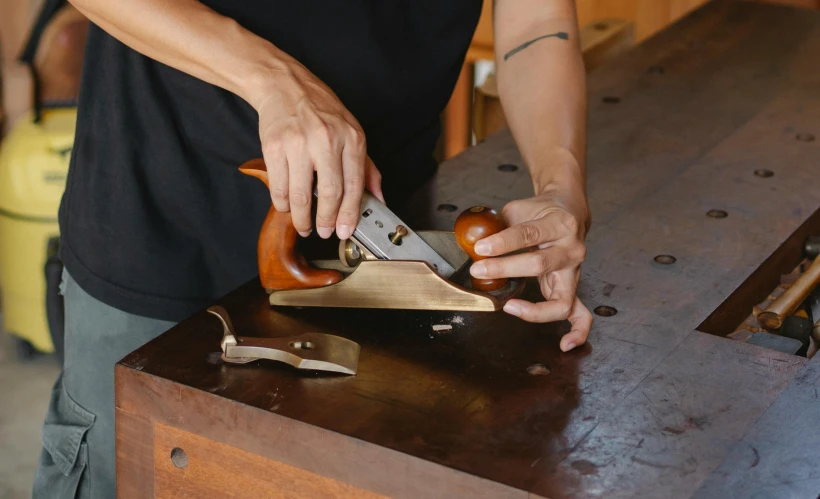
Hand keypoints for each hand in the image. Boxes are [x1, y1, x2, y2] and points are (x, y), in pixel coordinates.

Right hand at [252, 61, 382, 239]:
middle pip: (329, 193)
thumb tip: (378, 198)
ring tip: (304, 226)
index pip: (354, 185)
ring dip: (302, 218)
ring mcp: (298, 143)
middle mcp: (327, 140)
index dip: (350, 214)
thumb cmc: (320, 110)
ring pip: (301, 195)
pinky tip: (287, 207)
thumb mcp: (352, 131)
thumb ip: (367, 167)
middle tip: (324, 232)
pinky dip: (283, 204)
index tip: (346, 230)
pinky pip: (279, 186)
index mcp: (351, 138)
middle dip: (327, 220)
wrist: (285, 85)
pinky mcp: (274, 146)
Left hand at [468, 187, 591, 350]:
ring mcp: (575, 271)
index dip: (502, 242)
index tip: (480, 247)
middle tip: (478, 270)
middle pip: (539, 264)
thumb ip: (498, 226)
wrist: (568, 210)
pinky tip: (564, 344)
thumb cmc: (539, 212)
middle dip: (504, 269)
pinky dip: (577, 331)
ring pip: (560, 299)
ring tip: (508, 306)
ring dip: (532, 309)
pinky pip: (581, 314)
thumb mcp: (518, 210)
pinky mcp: (574, 287)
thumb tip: (470, 242)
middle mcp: (571, 249)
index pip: (528, 234)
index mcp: (559, 224)